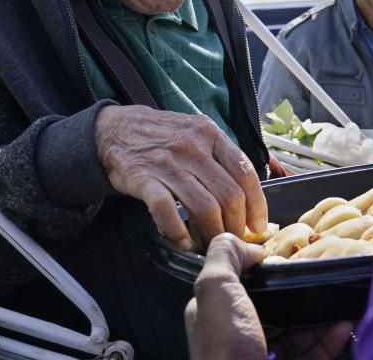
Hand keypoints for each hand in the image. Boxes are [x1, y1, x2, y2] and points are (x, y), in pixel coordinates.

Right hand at [95, 105, 267, 248]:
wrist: (114, 129)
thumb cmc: (161, 135)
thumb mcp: (195, 132)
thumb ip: (219, 156)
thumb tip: (246, 192)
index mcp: (210, 134)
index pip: (245, 172)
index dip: (256, 203)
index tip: (257, 224)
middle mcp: (192, 147)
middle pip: (229, 194)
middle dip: (236, 224)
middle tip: (234, 238)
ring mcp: (168, 162)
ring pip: (205, 206)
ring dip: (213, 232)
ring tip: (212, 243)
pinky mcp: (144, 178)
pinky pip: (167, 210)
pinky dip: (178, 231)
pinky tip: (183, 241)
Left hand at [185, 234, 352, 359]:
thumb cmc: (226, 351)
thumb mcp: (215, 289)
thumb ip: (225, 256)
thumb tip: (247, 245)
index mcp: (215, 315)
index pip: (235, 284)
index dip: (257, 269)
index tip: (283, 258)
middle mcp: (236, 337)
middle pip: (271, 308)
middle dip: (296, 294)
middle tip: (319, 281)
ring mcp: (262, 359)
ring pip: (296, 332)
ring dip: (319, 317)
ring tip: (338, 304)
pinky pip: (312, 354)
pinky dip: (329, 340)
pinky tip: (343, 327)